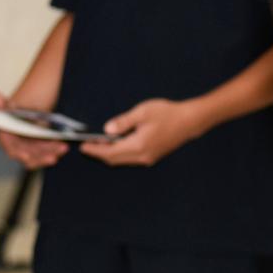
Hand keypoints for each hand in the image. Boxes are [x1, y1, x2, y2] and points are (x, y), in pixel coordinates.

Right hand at [0, 89, 68, 168]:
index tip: (26, 157)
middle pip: (27, 155)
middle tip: (52, 157)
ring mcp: (29, 148)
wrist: (32, 103)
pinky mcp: (40, 147)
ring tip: (62, 148)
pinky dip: (55, 149)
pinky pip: (48, 152)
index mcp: (6, 136)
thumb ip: (2, 103)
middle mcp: (17, 145)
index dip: (18, 153)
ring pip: (40, 155)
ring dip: (51, 153)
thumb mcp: (11, 104)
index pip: (10, 148)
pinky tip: (63, 145)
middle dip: (40, 157)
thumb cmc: (18, 105)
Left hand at [79, 98, 202, 166]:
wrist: (189, 121)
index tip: (82, 146)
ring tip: (98, 143)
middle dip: (99, 153)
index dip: (94, 150)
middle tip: (87, 144)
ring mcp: (147, 159)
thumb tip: (107, 130)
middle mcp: (142, 156)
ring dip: (109, 153)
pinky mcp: (151, 157)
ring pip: (122, 160)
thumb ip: (123, 122)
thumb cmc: (167, 113)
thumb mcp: (142, 112)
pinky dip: (119, 153)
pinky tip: (115, 143)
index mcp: (138, 145)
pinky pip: (130, 158)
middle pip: (114, 159)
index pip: (110, 152)